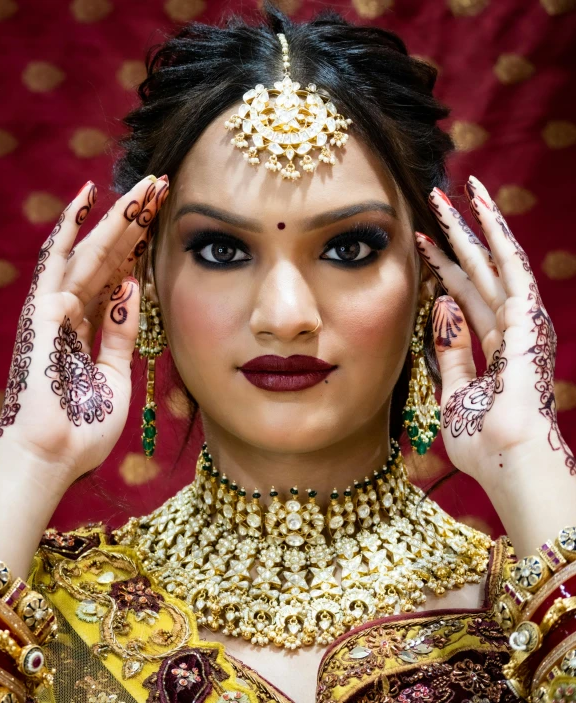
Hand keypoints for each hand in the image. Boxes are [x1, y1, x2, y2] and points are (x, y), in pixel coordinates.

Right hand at [0, 175, 168, 485]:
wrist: (55, 459)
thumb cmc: (84, 428)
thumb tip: (133, 289)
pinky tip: (88, 199)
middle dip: (135, 221)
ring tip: (144, 185)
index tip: (166, 216)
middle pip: (107, 255)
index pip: (118, 274)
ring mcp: (53, 309)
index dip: (141, 245)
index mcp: (89, 328)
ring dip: (117, 218)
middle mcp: (70, 311)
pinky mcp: (41, 313)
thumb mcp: (118, 375)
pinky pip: (58, 264)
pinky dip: (71, 230)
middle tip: (161, 184)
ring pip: (90, 251)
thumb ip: (121, 333)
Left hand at [415, 176, 574, 492]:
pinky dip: (497, 237)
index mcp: (495, 349)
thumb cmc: (484, 443)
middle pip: (480, 272)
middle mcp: (511, 329)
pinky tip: (482, 208)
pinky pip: (511, 269)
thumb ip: (451, 352)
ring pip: (496, 262)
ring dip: (476, 226)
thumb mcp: (455, 393)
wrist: (508, 464)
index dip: (444, 268)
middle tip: (436, 200)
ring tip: (458, 190)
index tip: (421, 243)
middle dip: (458, 236)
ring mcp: (523, 323)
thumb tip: (439, 311)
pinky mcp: (529, 320)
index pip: (466, 297)